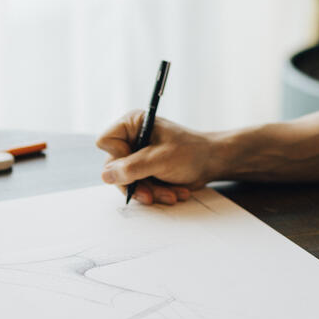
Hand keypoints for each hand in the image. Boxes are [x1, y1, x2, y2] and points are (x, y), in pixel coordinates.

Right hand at [96, 111, 219, 204]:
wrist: (213, 162)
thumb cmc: (192, 152)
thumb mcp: (161, 159)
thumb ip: (133, 168)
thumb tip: (106, 176)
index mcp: (132, 124)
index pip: (106, 142)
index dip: (118, 158)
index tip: (139, 165)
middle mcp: (131, 138)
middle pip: (114, 167)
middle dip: (137, 183)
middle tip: (152, 194)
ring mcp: (136, 156)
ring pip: (126, 181)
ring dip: (149, 192)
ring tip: (171, 194)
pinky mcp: (144, 171)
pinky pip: (138, 187)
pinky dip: (155, 193)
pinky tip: (173, 192)